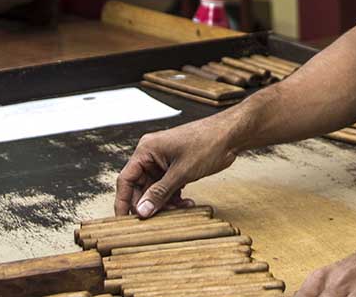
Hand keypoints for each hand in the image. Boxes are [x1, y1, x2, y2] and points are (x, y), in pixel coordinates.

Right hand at [114, 115, 239, 216]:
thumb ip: (160, 192)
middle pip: (140, 187)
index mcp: (147, 150)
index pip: (126, 179)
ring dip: (165, 202)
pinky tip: (187, 203)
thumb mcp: (182, 172)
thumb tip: (142, 211)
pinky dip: (174, 197)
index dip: (123, 201)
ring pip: (156, 189)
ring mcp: (164, 160)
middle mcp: (152, 154)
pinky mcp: (176, 166)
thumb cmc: (208, 143)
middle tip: (160, 219)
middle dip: (150, 204)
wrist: (232, 134)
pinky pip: (168, 186)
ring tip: (181, 209)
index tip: (124, 221)